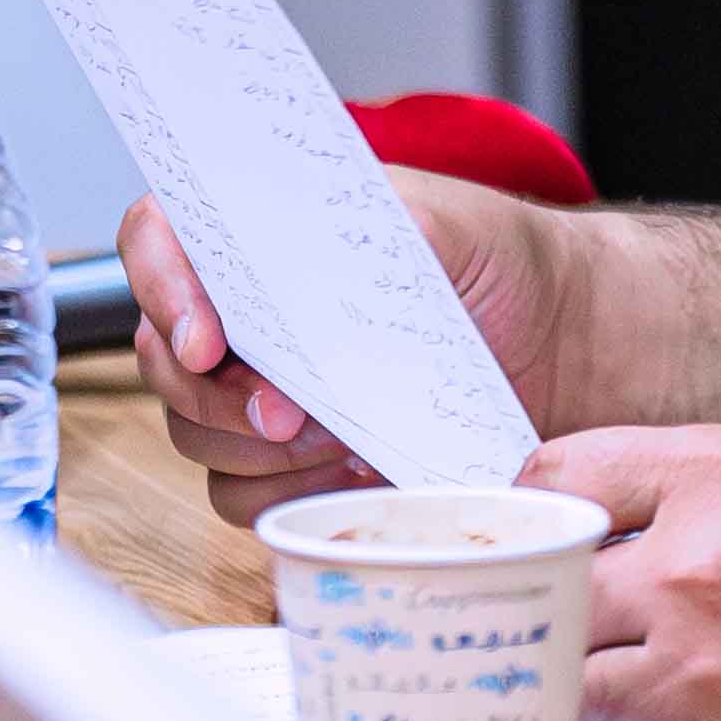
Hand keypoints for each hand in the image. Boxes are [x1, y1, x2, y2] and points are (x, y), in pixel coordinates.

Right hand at [122, 176, 579, 519]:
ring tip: (350, 437)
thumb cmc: (500, 263)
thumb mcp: (443, 223)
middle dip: (220, 398)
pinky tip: (363, 469)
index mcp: (259, 231)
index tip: (206, 342)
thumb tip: (302, 259)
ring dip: (266, 452)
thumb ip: (368, 231)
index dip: (161, 290)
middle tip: (293, 414)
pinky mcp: (297, 461)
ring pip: (199, 440)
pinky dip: (298, 492)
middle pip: (162, 361)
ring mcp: (265, 390)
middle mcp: (246, 312)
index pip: (156, 240)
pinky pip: (248, 497)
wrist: (563, 343)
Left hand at [537, 424, 720, 720]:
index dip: (541, 505)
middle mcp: (700, 575)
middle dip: (563, 610)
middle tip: (584, 621)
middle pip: (554, 599)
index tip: (545, 532)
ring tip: (663, 676)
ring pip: (587, 696)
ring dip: (610, 688)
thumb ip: (709, 488)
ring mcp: (716, 681)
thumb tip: (617, 525)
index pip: (560, 475)